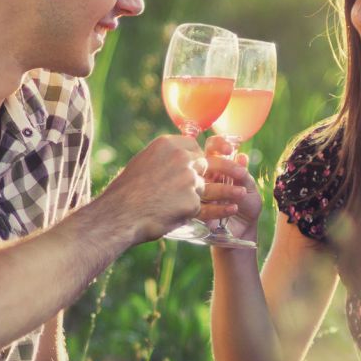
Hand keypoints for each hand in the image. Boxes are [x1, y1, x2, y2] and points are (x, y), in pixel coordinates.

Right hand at [100, 135, 243, 242]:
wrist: (118, 215)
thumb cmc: (124, 193)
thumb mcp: (141, 165)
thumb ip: (161, 160)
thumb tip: (171, 162)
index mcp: (167, 145)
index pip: (194, 146)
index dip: (202, 156)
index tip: (210, 161)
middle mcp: (181, 159)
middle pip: (210, 162)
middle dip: (227, 167)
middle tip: (240, 171)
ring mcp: (188, 180)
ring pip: (214, 185)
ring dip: (230, 188)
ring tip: (242, 191)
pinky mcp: (191, 203)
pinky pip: (210, 207)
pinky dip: (222, 209)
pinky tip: (231, 209)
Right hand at [204, 137, 262, 243]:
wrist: (243, 231)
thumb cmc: (247, 206)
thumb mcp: (250, 190)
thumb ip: (244, 176)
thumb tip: (241, 157)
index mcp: (218, 166)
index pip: (212, 148)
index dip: (219, 144)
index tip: (230, 149)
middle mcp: (205, 177)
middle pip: (201, 161)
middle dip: (219, 164)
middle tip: (237, 173)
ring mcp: (197, 193)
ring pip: (202, 184)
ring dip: (224, 189)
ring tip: (241, 195)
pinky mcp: (195, 210)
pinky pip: (202, 206)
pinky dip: (219, 207)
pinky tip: (234, 208)